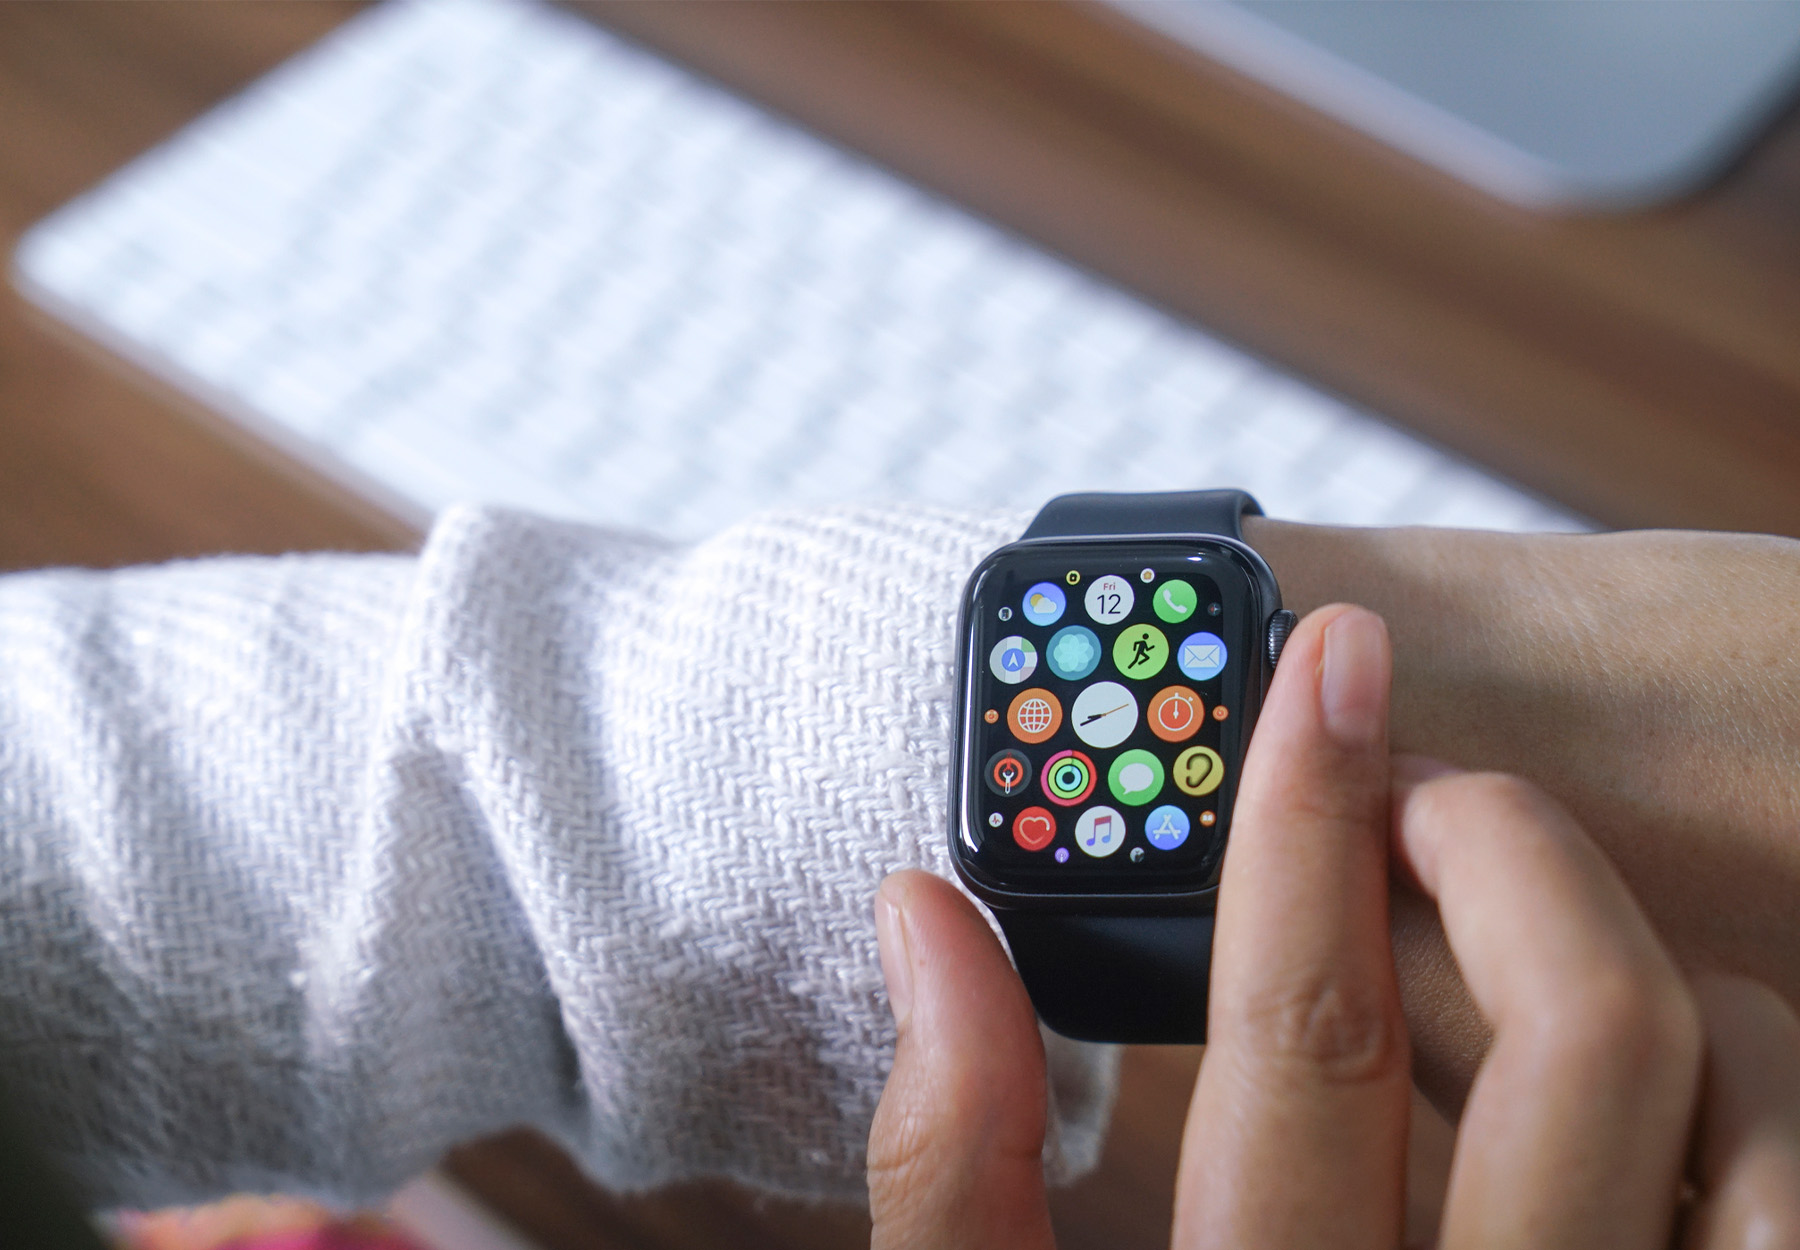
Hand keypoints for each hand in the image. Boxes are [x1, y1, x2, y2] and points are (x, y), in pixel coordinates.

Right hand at [868, 606, 1799, 1247]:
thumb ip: (948, 1158)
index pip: (1311, 1035)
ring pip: (1766, 1095)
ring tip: (1513, 938)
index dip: (1305, 816)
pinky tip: (1626, 1081)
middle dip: (1500, 839)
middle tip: (1410, 793)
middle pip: (1593, 1026)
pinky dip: (1750, 1077)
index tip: (1320, 658)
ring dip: (1647, 952)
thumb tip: (926, 915)